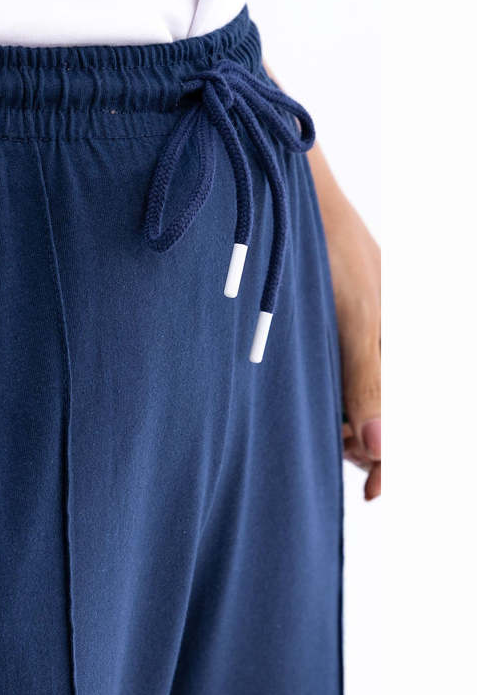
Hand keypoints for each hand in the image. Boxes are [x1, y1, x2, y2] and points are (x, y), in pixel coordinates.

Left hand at [309, 145, 380, 500]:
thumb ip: (368, 380)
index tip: (373, 493)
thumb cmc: (330, 250)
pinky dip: (318, 402)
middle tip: (330, 440)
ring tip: (317, 421)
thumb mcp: (356, 318)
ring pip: (350, 405)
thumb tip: (379, 446)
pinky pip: (326, 383)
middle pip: (379, 418)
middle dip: (358, 442)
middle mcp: (381, 347)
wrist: (287, 201)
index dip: (394, 460)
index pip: (405, 418)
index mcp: (400, 345)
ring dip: (335, 425)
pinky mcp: (321, 337)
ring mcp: (349, 342)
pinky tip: (302, 407)